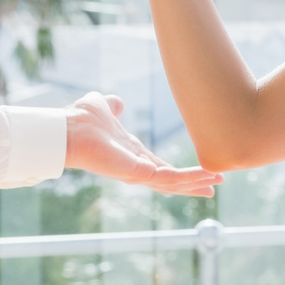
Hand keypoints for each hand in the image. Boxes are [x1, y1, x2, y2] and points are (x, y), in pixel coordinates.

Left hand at [65, 91, 223, 196]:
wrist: (67, 129)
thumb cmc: (80, 120)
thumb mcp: (104, 107)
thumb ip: (114, 106)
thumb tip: (117, 101)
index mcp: (131, 155)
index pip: (162, 167)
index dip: (182, 170)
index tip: (201, 171)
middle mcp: (135, 167)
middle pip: (171, 181)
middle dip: (194, 183)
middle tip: (217, 183)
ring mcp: (136, 173)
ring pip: (173, 183)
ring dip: (196, 182)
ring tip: (217, 181)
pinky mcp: (137, 173)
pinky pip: (168, 180)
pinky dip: (188, 178)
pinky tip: (205, 176)